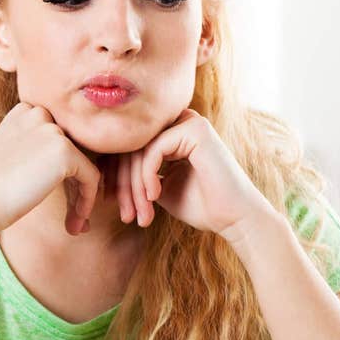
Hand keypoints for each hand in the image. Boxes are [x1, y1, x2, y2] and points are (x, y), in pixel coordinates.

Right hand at [0, 103, 102, 235]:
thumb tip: (75, 166)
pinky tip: (76, 221)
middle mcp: (39, 113)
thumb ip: (39, 152)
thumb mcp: (13, 157)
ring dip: (82, 198)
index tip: (60, 198)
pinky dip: (88, 201)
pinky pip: (91, 178)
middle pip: (74, 152)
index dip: (63, 172)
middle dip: (75, 185)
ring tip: (74, 224)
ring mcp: (52, 130)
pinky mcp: (64, 150)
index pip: (59, 139)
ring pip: (84, 166)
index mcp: (24, 111)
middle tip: (72, 217)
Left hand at [113, 109, 272, 237]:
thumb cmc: (202, 206)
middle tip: (127, 215)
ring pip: (140, 148)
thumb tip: (104, 170)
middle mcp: (181, 121)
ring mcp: (189, 121)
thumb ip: (139, 174)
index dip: (118, 178)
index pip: (131, 147)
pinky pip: (153, 149)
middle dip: (124, 185)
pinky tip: (154, 196)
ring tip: (140, 213)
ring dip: (134, 186)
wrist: (235, 219)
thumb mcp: (159, 188)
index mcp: (173, 133)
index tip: (118, 207)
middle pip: (132, 146)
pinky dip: (147, 176)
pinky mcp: (194, 128)